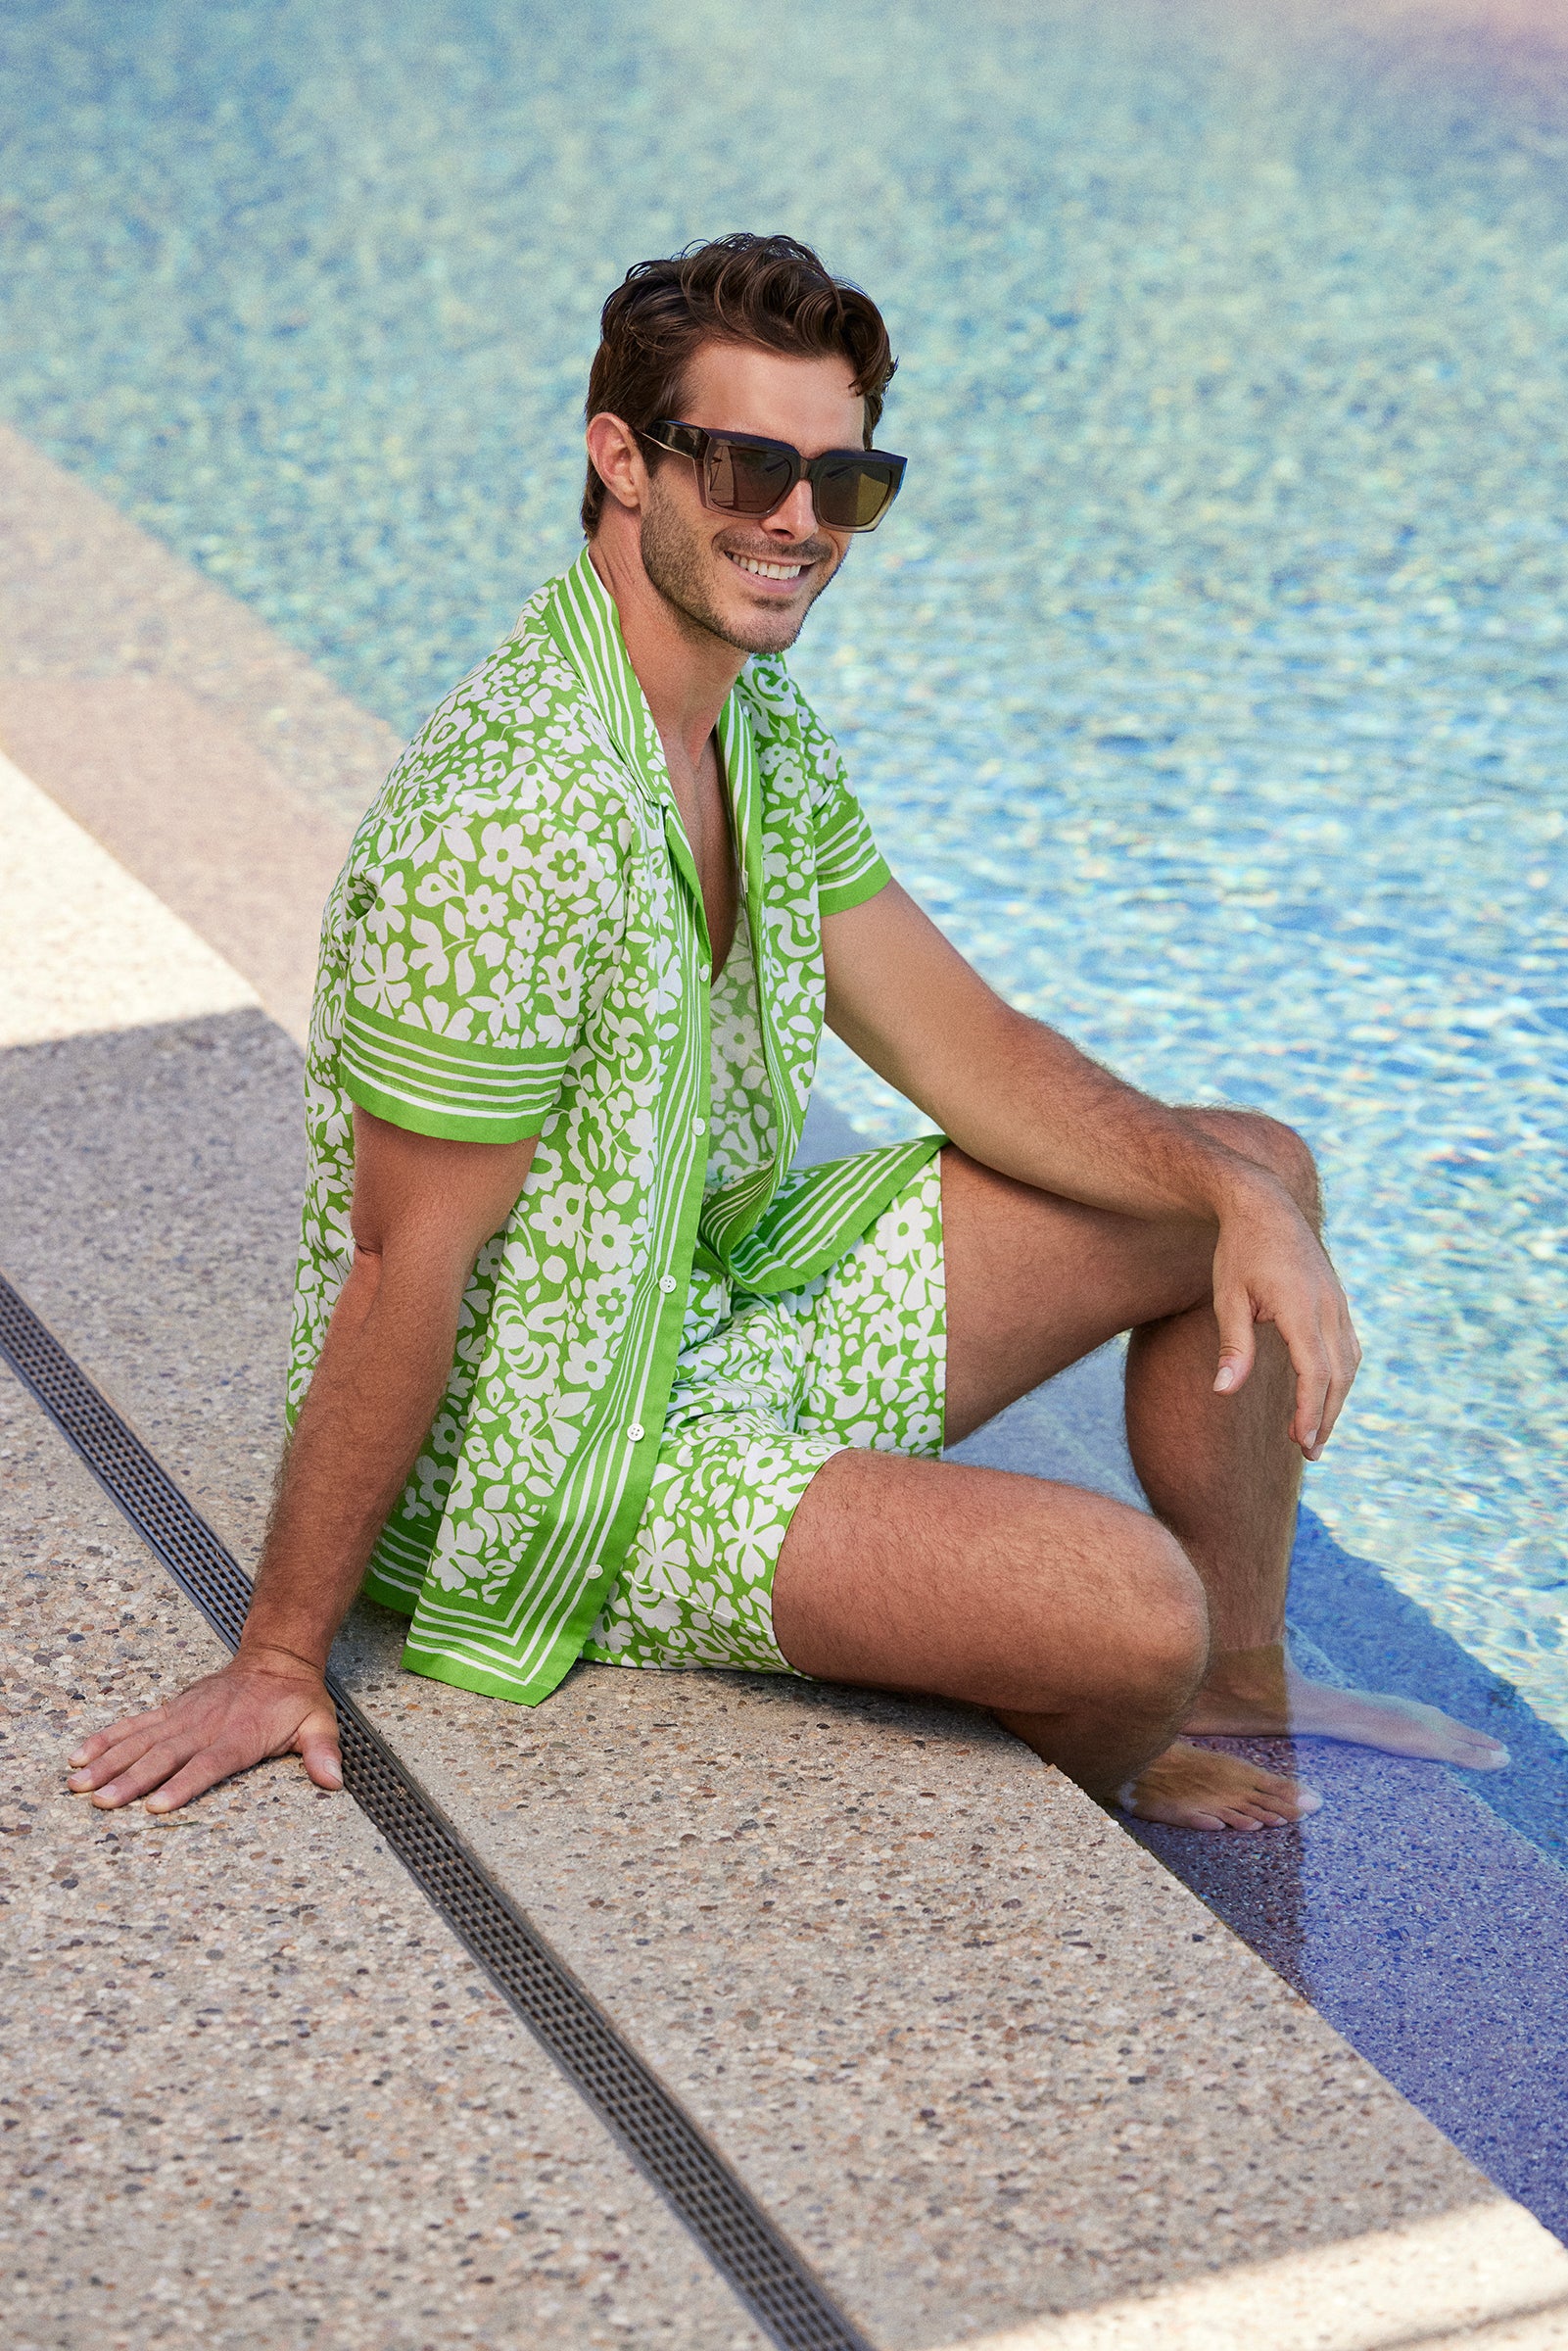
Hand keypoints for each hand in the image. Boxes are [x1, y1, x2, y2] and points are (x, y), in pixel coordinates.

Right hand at [66, 1646, 342, 1815]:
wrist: (277, 1656)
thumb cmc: (295, 1698)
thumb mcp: (318, 1722)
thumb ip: (322, 1752)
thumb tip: (334, 1781)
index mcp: (238, 1736)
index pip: (207, 1765)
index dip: (182, 1785)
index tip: (155, 1806)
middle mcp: (206, 1726)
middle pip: (164, 1756)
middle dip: (130, 1780)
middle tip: (100, 1801)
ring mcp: (185, 1716)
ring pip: (141, 1741)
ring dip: (108, 1762)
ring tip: (78, 1783)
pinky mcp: (172, 1710)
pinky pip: (135, 1724)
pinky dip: (107, 1739)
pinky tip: (80, 1754)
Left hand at [1210, 1177, 1360, 1459]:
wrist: (1263, 1203)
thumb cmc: (1238, 1251)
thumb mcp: (1227, 1298)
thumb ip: (1233, 1346)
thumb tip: (1225, 1392)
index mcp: (1301, 1306)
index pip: (1314, 1372)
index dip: (1310, 1410)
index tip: (1301, 1443)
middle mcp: (1328, 1306)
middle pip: (1337, 1375)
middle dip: (1324, 1415)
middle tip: (1309, 1452)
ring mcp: (1337, 1301)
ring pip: (1348, 1362)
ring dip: (1335, 1399)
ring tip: (1314, 1431)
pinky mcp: (1337, 1298)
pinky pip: (1348, 1345)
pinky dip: (1340, 1375)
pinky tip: (1325, 1392)